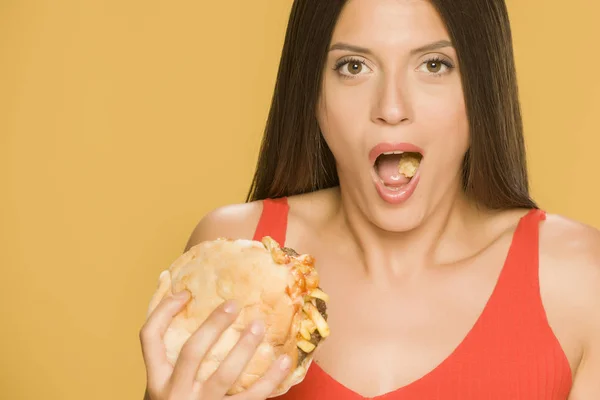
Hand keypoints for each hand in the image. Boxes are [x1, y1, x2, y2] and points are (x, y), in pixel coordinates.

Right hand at [140, 290, 292, 399]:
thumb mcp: (163, 385)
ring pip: (224, 374)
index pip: (150, 337)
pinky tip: (284, 360)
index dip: (164, 310)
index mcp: (156, 381)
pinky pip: (252, 396)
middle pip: (192, 351)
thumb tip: (170, 290)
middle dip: (214, 325)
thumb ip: (168, 354)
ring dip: (244, 347)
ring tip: (258, 326)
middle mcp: (174, 394)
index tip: (186, 293)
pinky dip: (271, 378)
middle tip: (233, 304)